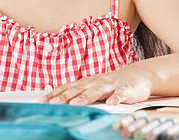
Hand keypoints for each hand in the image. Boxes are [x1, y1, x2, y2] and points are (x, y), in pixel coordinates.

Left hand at [38, 64, 152, 105]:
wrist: (137, 75)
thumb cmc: (111, 83)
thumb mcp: (93, 88)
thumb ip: (78, 93)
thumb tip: (58, 101)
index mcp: (86, 82)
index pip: (67, 88)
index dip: (54, 94)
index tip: (41, 102)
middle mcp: (95, 82)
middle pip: (78, 89)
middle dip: (64, 97)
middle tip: (52, 104)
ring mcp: (110, 85)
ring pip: (96, 91)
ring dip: (85, 97)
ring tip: (75, 103)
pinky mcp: (125, 89)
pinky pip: (120, 94)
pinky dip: (115, 99)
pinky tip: (110, 104)